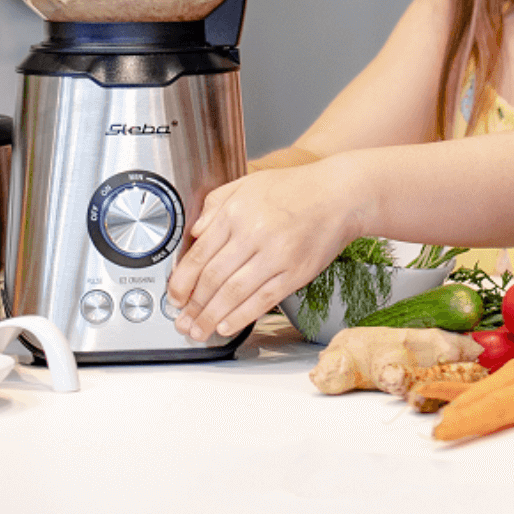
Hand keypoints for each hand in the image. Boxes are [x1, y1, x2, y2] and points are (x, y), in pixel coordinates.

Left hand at [166, 160, 364, 342]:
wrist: (339, 195)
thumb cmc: (294, 188)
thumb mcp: (248, 183)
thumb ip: (215, 204)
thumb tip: (193, 234)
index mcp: (237, 212)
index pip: (200, 255)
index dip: (182, 282)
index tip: (174, 296)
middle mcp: (253, 234)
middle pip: (213, 279)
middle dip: (193, 306)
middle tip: (182, 321)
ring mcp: (276, 256)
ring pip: (234, 294)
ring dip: (211, 318)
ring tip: (198, 330)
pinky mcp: (295, 273)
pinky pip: (263, 300)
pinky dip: (241, 317)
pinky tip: (226, 326)